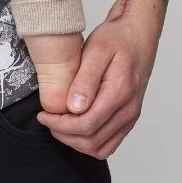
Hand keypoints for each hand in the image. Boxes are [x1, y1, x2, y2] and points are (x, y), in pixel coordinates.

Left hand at [35, 1, 160, 158]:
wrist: (137, 35)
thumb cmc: (117, 38)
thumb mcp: (96, 49)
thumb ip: (86, 79)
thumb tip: (74, 107)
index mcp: (119, 92)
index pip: (87, 124)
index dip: (61, 125)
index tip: (44, 115)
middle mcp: (128, 110)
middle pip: (92, 141)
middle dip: (64, 135)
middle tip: (47, 119)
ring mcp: (130, 116)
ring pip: (100, 147)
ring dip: (75, 141)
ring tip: (58, 124)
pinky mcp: (128, 118)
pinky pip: (108, 143)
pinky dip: (89, 142)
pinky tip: (74, 126)